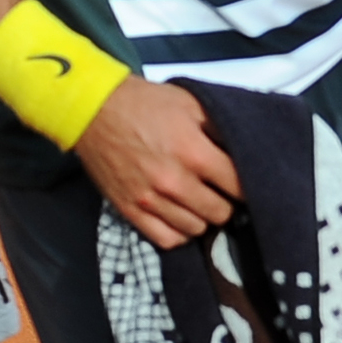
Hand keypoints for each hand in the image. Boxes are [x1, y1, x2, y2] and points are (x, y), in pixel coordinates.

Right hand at [75, 80, 239, 247]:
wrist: (94, 110)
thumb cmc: (147, 103)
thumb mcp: (191, 103)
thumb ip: (220, 129)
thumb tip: (246, 152)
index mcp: (194, 152)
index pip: (238, 186)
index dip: (246, 186)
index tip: (244, 183)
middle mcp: (174, 182)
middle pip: (220, 213)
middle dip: (226, 203)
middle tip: (220, 191)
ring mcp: (150, 200)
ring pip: (196, 229)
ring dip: (202, 218)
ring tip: (199, 202)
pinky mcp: (130, 211)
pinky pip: (166, 239)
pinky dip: (178, 232)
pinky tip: (179, 216)